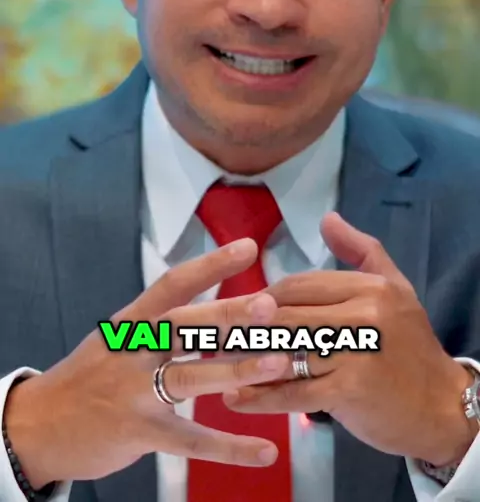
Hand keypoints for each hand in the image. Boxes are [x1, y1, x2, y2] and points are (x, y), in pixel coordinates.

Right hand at [5, 239, 287, 488]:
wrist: (40, 425)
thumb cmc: (91, 375)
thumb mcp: (116, 338)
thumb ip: (158, 324)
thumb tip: (216, 311)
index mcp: (132, 323)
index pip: (173, 284)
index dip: (210, 265)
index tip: (247, 247)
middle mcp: (134, 352)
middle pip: (184, 327)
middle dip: (227, 315)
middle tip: (269, 305)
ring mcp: (135, 393)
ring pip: (190, 379)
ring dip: (236, 371)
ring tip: (278, 363)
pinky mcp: (141, 433)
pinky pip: (191, 440)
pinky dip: (230, 447)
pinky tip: (265, 450)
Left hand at [224, 213, 475, 466]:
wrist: (442, 406)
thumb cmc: (410, 346)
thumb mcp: (395, 289)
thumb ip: (360, 250)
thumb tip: (328, 217)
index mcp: (369, 287)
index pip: (300, 284)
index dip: (264, 296)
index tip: (239, 308)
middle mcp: (363, 315)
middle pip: (285, 314)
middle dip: (244, 325)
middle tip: (208, 333)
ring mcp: (356, 354)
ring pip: (285, 350)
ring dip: (243, 359)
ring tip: (211, 363)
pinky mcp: (349, 392)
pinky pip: (294, 391)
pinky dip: (261, 396)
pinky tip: (235, 398)